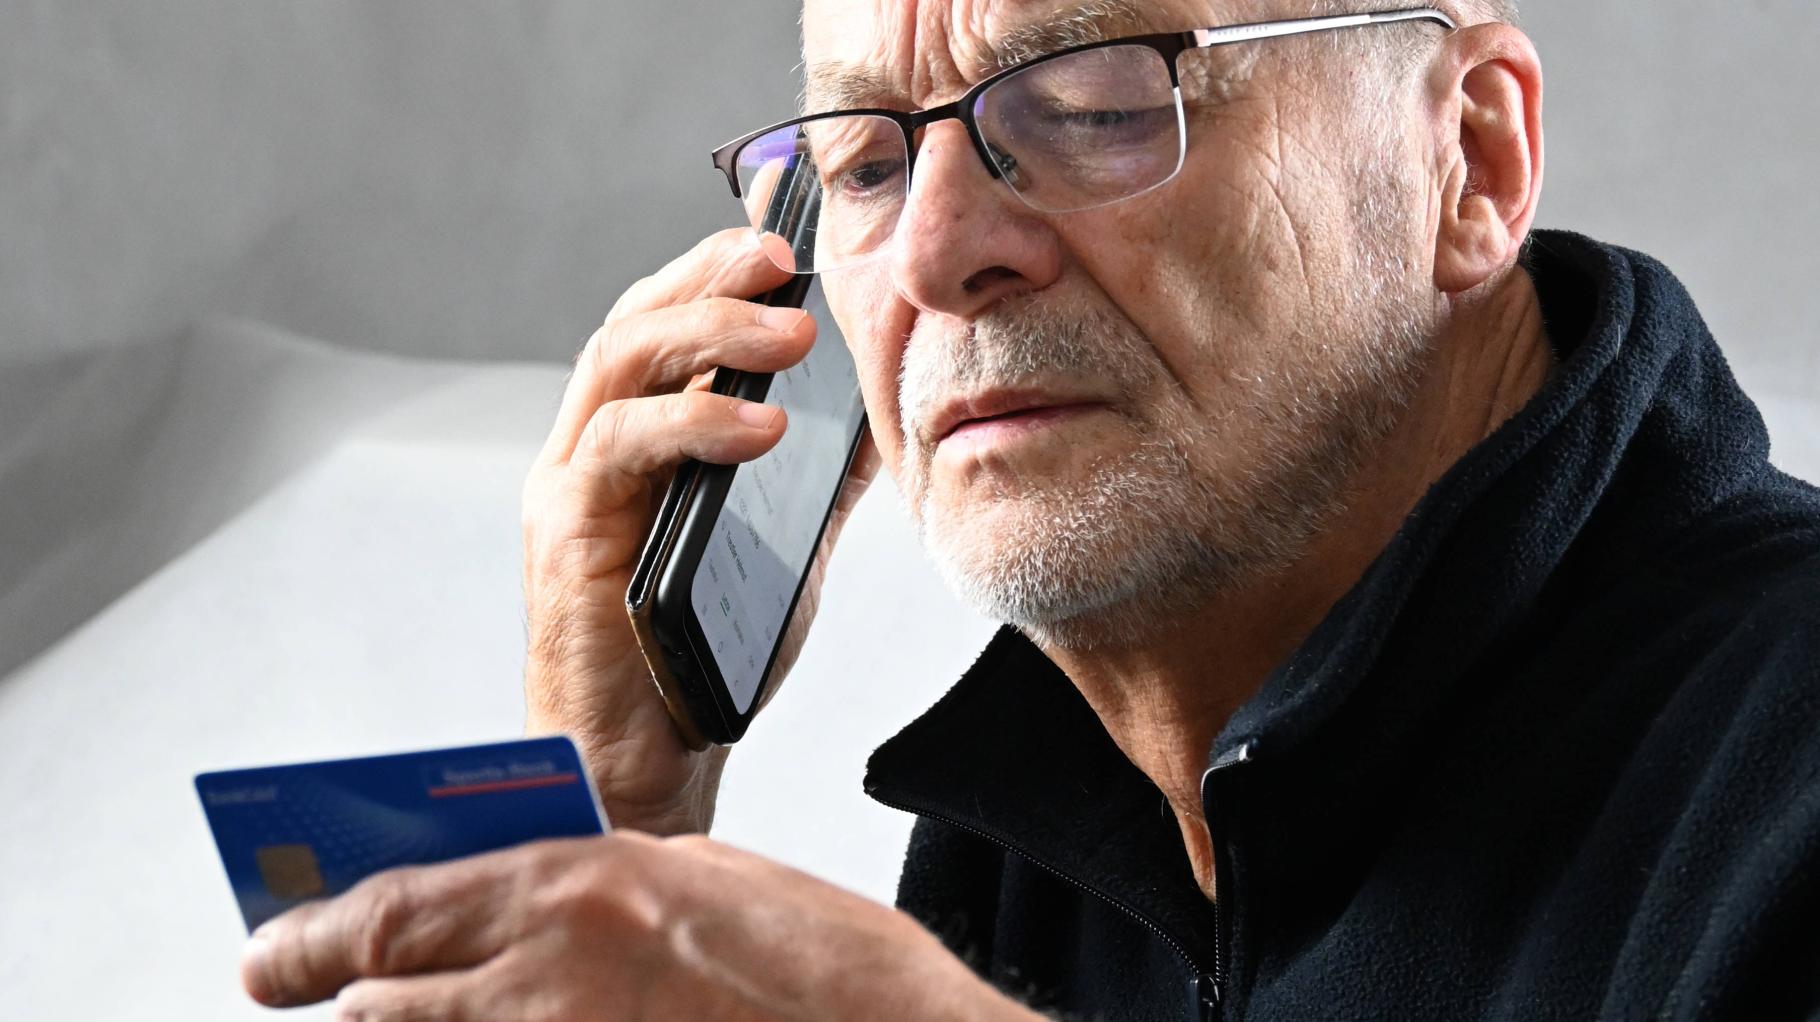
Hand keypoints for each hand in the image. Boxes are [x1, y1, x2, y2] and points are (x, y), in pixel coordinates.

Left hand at [239, 834, 1037, 1021]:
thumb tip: (512, 901)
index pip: (396, 911)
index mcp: (580, 891)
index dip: (314, 935)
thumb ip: (594, 884)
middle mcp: (549, 981)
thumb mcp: (701, 881)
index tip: (276, 948)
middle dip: (333, 995)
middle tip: (291, 990)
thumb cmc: (822, 967)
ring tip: (381, 1017)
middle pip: (380, 1000)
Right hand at [520, 229, 879, 834]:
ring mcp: (571, 488)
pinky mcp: (566, 535)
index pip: (665, 325)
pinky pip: (620, 451)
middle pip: (633, 324)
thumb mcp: (777, 551)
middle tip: (782, 259)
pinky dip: (692, 425)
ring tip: (790, 335)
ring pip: (617, 367)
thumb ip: (810, 484)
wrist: (647, 761)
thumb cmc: (699, 658)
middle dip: (708, 279)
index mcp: (636, 443)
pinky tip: (760, 428)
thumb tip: (873, 419)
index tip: (782, 235)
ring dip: (705, 335)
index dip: (715, 270)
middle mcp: (591, 450)